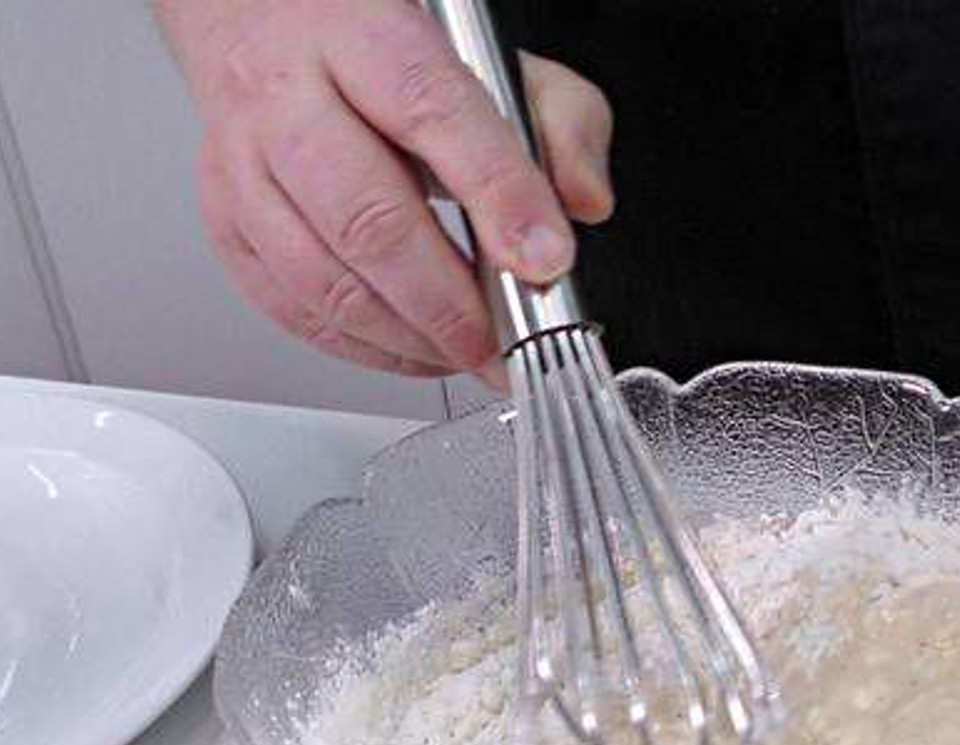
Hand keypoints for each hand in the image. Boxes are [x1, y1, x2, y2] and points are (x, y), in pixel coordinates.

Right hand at [160, 0, 613, 382]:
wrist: (263, 30)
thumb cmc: (380, 57)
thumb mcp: (494, 60)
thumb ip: (559, 124)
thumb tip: (582, 202)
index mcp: (362, 37)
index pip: (435, 114)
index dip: (498, 196)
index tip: (544, 258)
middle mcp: (287, 98)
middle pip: (367, 217)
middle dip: (447, 302)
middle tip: (502, 340)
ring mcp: (245, 166)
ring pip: (324, 279)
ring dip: (409, 337)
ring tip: (467, 351)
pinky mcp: (229, 226)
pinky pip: (295, 311)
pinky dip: (367, 349)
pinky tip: (417, 348)